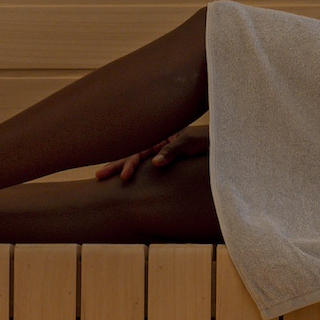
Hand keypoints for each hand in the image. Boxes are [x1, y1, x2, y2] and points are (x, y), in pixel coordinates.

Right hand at [92, 126, 207, 183]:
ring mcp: (162, 153)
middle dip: (116, 166)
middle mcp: (158, 145)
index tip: (124, 177)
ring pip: (139, 162)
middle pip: (133, 155)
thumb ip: (173, 150)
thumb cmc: (206, 140)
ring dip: (123, 169)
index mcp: (160, 137)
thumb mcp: (190, 143)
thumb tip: (154, 163)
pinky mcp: (168, 162)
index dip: (129, 164)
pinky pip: (149, 168)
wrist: (221, 145)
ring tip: (104, 178)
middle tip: (98, 176)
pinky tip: (127, 181)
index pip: (139, 151)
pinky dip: (137, 173)